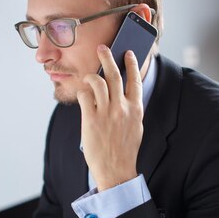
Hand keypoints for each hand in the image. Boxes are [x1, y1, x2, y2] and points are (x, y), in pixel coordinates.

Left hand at [77, 45, 143, 191]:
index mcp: (136, 109)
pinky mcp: (91, 119)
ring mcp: (106, 113)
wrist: (116, 170)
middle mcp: (122, 108)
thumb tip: (124, 94)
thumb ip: (131, 109)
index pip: (135, 80)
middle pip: (114, 74)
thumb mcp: (136, 127)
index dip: (132, 63)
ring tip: (89, 76)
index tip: (128, 53)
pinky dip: (83, 92)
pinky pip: (85, 96)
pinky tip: (82, 95)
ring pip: (98, 82)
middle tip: (101, 48)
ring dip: (92, 76)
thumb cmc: (125, 150)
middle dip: (107, 57)